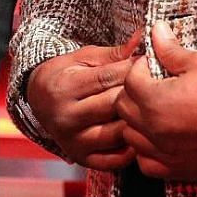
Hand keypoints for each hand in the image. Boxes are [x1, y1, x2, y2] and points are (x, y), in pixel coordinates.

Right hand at [24, 40, 139, 169]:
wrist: (38, 101)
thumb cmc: (66, 75)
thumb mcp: (84, 59)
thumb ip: (114, 53)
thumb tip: (143, 37)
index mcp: (64, 87)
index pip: (107, 78)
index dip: (133, 70)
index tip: (152, 63)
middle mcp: (66, 117)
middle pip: (114, 106)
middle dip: (139, 94)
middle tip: (159, 88)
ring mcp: (73, 140)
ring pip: (118, 133)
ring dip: (138, 122)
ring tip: (152, 111)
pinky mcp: (82, 158)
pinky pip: (114, 160)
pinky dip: (131, 150)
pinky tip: (137, 134)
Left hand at [115, 21, 196, 180]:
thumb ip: (171, 51)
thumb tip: (157, 30)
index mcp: (155, 100)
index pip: (129, 81)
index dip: (140, 69)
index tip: (154, 66)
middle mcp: (154, 129)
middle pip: (124, 108)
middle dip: (134, 94)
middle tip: (153, 87)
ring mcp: (165, 152)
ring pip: (131, 137)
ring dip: (138, 124)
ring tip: (157, 113)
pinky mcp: (179, 170)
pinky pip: (147, 165)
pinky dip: (148, 154)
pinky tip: (162, 141)